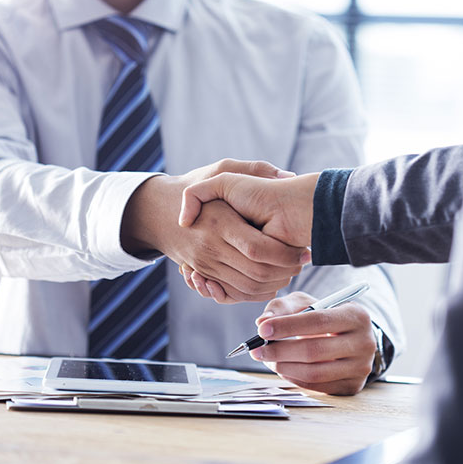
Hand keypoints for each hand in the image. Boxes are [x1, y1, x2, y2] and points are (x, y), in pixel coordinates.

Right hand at [121, 159, 308, 302]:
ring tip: (292, 271)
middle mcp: (211, 248)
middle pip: (256, 273)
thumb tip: (286, 174)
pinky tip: (272, 280)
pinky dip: (254, 293)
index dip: (285, 254)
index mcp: (220, 223)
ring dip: (274, 283)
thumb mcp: (222, 170)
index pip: (258, 249)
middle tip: (302, 263)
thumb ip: (255, 169)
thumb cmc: (197, 184)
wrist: (159, 210)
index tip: (303, 250)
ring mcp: (205, 265)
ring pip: (247, 288)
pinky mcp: (204, 275)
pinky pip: (231, 294)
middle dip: (285, 271)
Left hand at [248, 292, 376, 395]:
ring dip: (284, 367)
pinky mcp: (352, 386)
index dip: (287, 326)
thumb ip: (283, 307)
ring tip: (268, 358)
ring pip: (314, 372)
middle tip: (257, 349)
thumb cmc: (326, 317)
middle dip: (280, 350)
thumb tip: (262, 322)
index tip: (262, 330)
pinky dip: (294, 378)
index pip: (317, 321)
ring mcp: (360, 367)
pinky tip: (283, 368)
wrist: (351, 338)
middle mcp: (364, 342)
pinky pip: (317, 386)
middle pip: (315, 350)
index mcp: (356, 315)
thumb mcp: (307, 303)